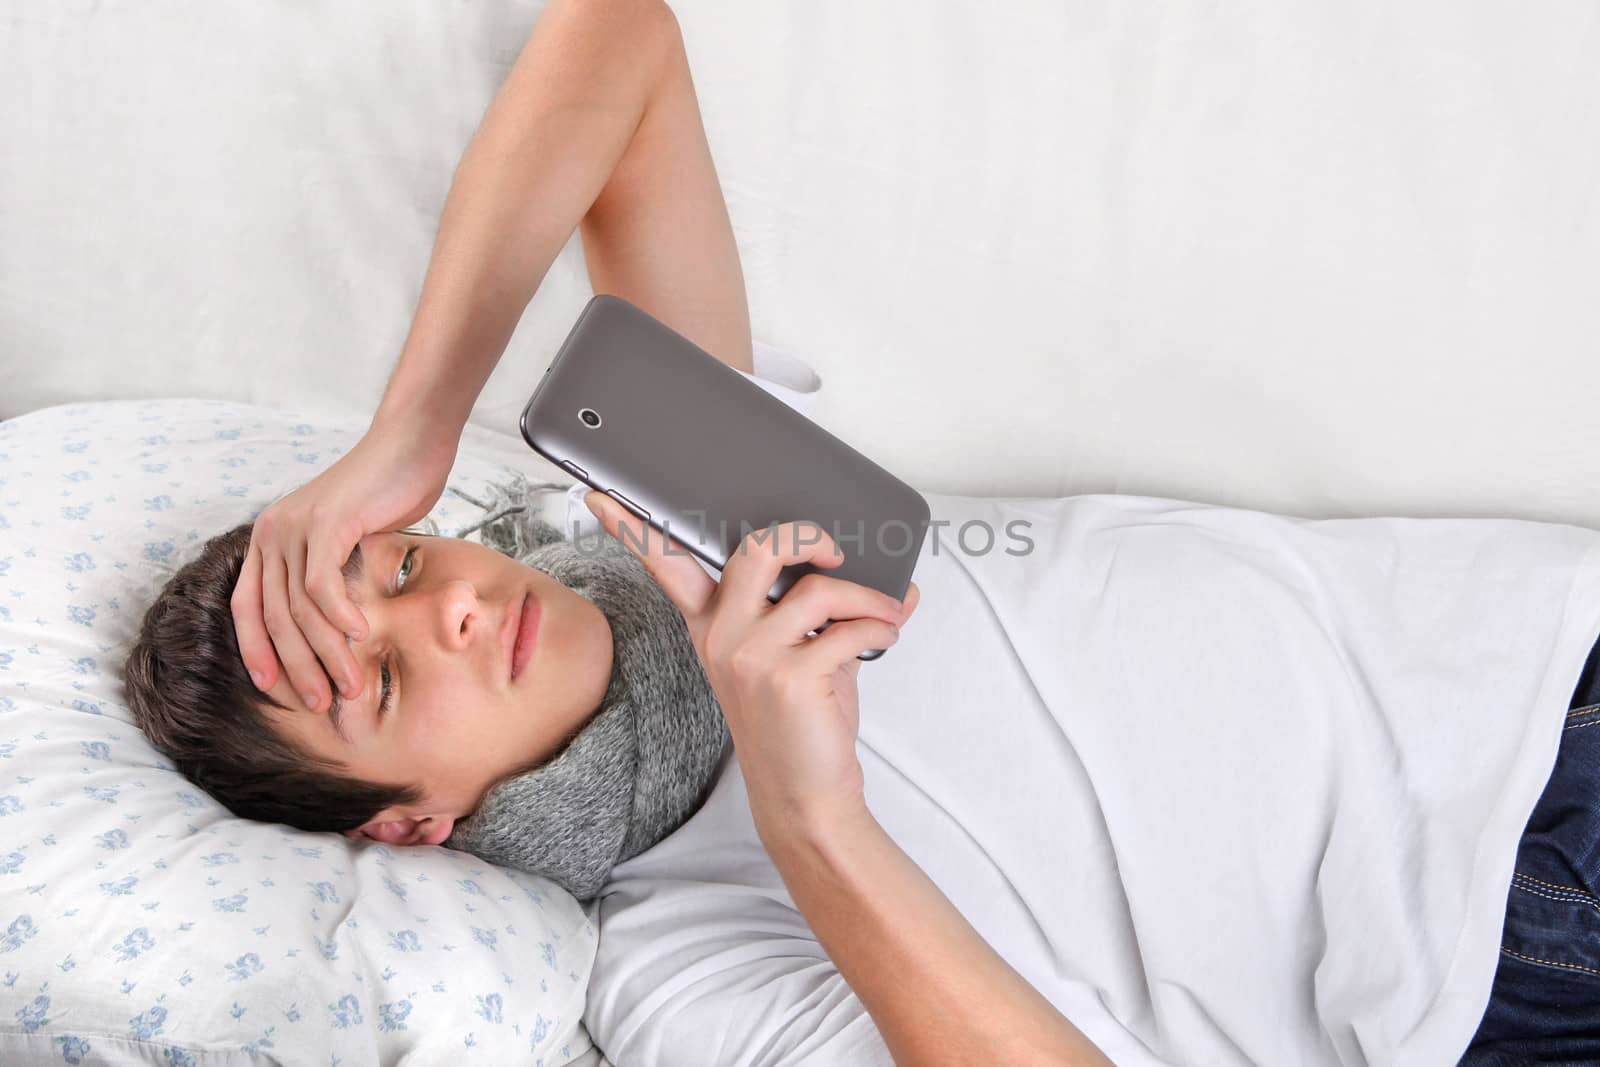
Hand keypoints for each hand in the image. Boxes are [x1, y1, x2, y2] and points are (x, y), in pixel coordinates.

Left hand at [231, 423, 456, 710]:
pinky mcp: (327, 523)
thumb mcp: (348, 539)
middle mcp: (273, 532)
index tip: (275, 689)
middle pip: (273, 616)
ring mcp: (296, 526)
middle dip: (296, 666)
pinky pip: (322, 584)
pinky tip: (361, 634)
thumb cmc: (388, 492)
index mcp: (271, 539)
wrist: (411, 444)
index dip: (256, 651)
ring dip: (325, 652)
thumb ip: (332, 573)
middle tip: (320, 703)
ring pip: (299, 608)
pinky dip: (340, 615)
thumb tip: (337, 627)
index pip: (247, 607)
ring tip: (350, 683)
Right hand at [582, 491, 920, 841]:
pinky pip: (848, 629)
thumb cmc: (800, 723)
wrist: (805, 794)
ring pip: (819, 589)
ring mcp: (751, 656)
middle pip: (756, 548)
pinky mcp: (788, 677)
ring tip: (886, 614)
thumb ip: (827, 614)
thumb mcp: (796, 657)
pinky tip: (883, 639)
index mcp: (712, 625)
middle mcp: (723, 636)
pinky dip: (878, 628)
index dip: (635, 528)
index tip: (601, 495)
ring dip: (867, 599)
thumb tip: (899, 582)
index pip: (667, 566)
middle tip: (835, 551)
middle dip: (806, 535)